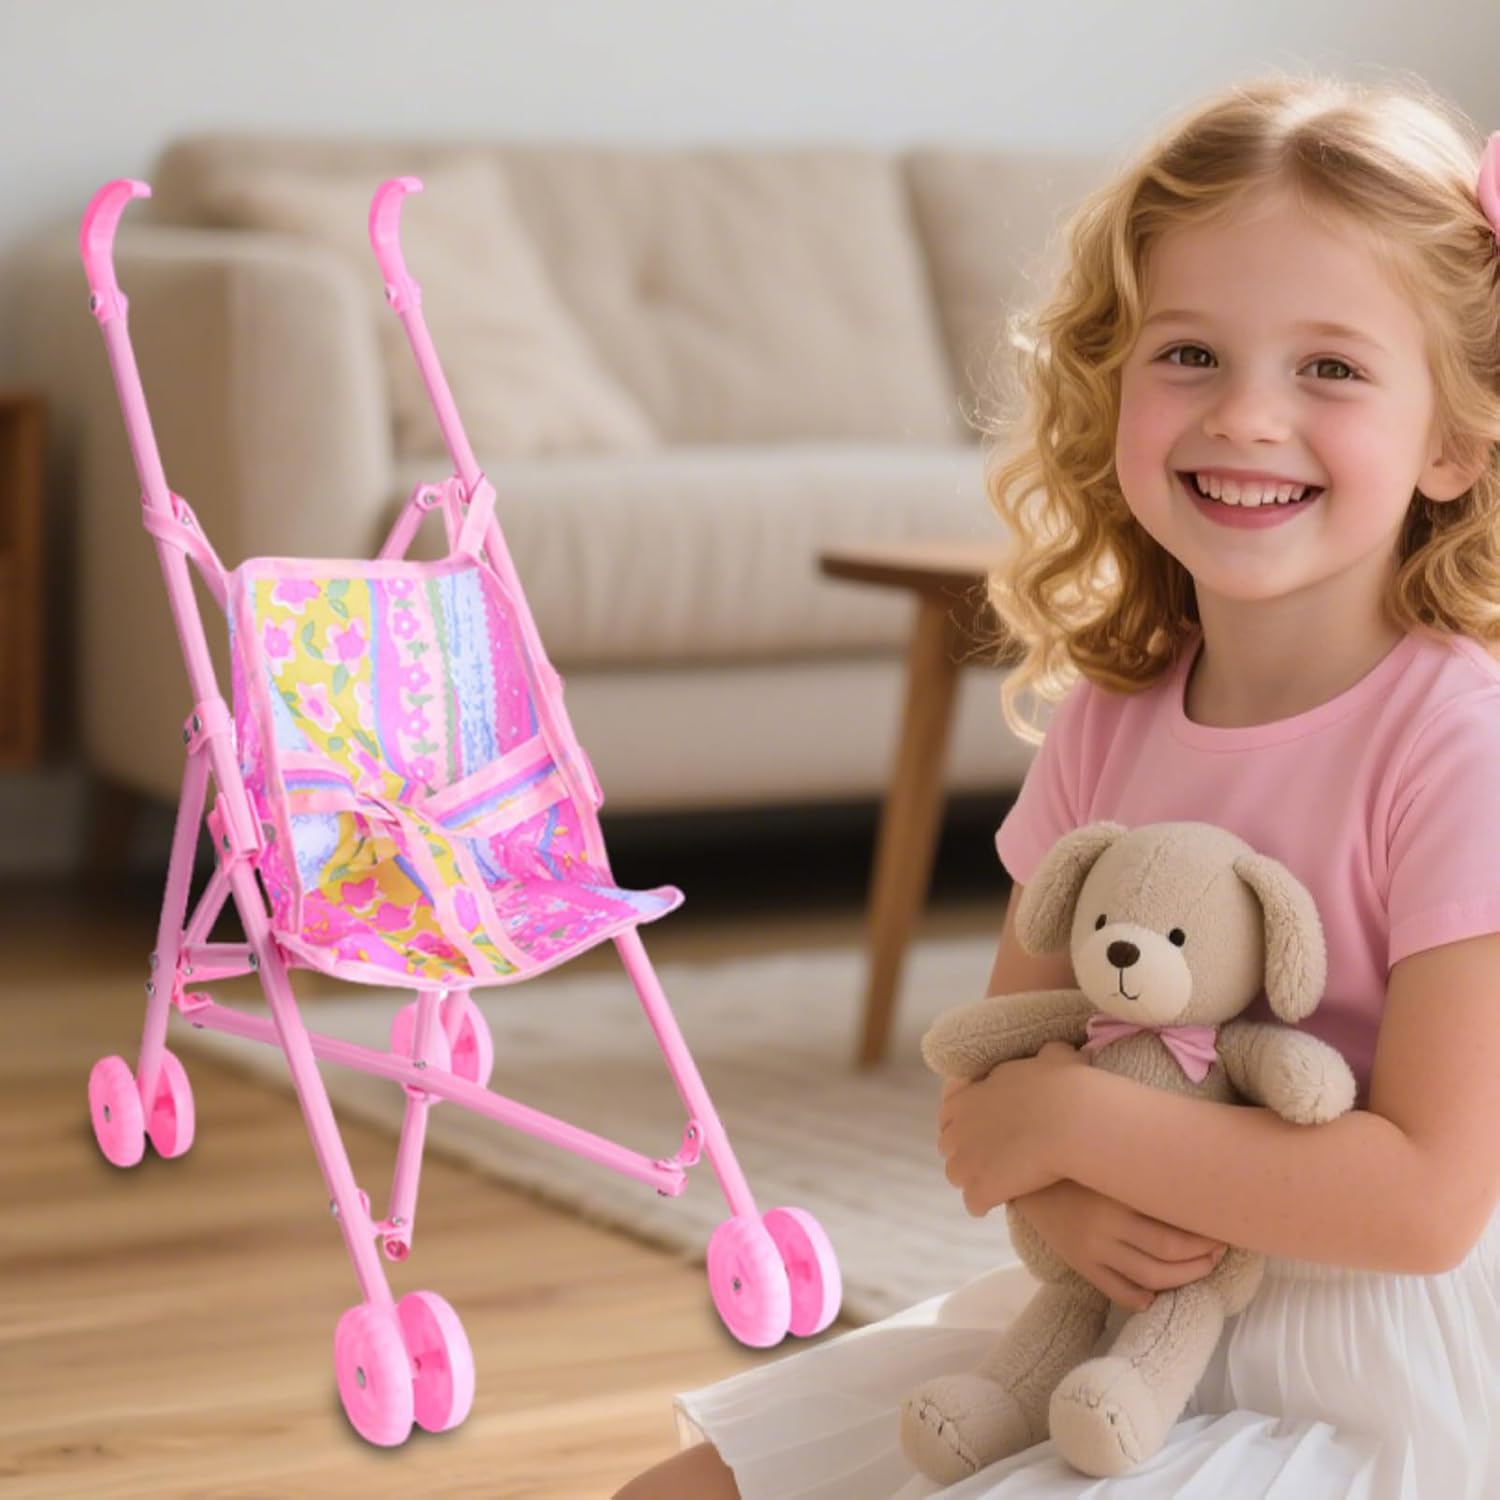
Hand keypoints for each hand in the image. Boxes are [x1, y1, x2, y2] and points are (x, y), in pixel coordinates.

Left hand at [937, 1041, 1088, 1215]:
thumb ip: (1046, 1056)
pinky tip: (1001, 1201)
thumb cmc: (1066, 1084)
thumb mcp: (1055, 1058)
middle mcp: (957, 1127)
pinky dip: (984, 1204)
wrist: (1071, 1119)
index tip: (986, 1127)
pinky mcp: (981, 1188)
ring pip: (957, 1175)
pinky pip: (974, 1203)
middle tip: (993, 1156)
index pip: (950, 1111)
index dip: (967, 1121)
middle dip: (967, 1151)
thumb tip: (1053, 1053)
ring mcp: (966, 1161)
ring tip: (996, 1181)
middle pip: (949, 1145)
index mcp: (966, 1096)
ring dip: (973, 1178)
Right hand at [1013, 1179, 1227, 1310]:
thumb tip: (1192, 1169)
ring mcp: (1093, 1250)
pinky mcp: (1080, 1264)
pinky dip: (1142, 1298)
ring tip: (1200, 1269)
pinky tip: (1157, 1294)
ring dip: (1183, 1279)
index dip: (1206, 1237)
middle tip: (1219, 1250)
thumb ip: (1144, 1167)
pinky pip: (1118, 1291)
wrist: (1025, 1173)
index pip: (1176, 1230)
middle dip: (1202, 1258)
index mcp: (1117, 1196)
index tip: (1224, 1229)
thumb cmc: (1076, 1158)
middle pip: (1169, 1256)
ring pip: (1149, 1279)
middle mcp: (1107, 1227)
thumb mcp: (1109, 1159)